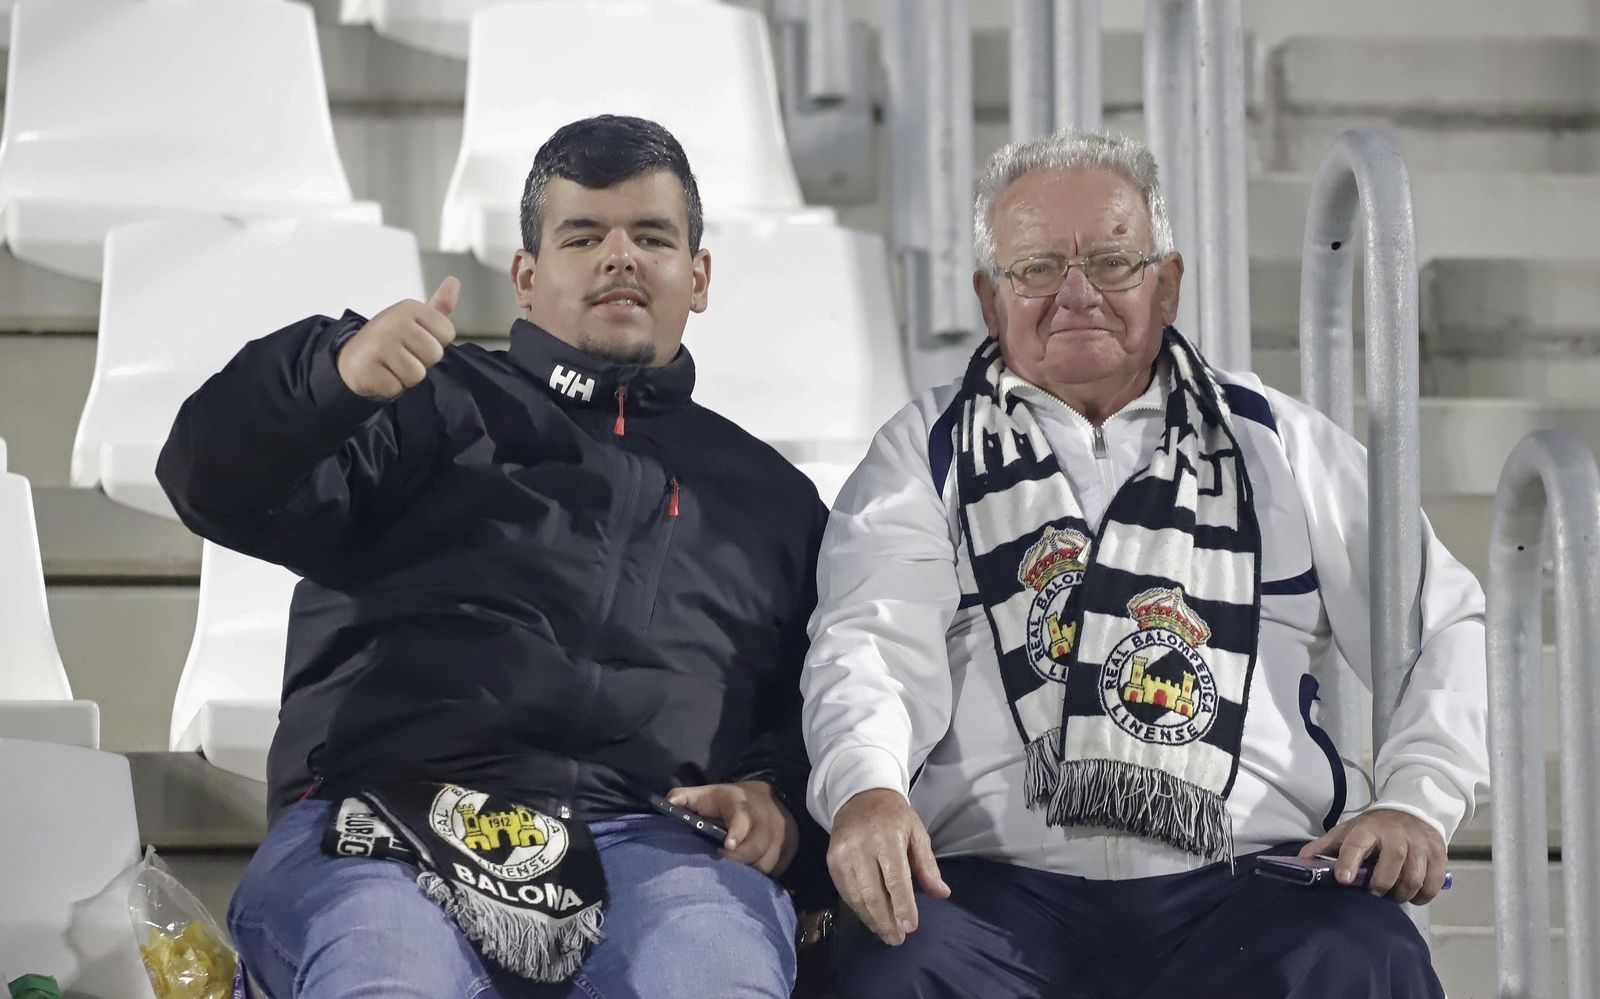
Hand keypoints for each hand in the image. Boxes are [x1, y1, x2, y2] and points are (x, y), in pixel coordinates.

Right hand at [337, 276, 459, 399]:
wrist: (352, 357)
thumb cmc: (391, 340)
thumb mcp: (416, 320)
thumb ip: (439, 307)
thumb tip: (454, 281)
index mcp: (410, 308)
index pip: (447, 333)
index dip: (435, 343)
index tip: (417, 341)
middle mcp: (394, 321)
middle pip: (434, 354)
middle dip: (421, 362)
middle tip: (403, 355)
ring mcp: (378, 343)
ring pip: (416, 374)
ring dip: (405, 377)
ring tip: (392, 366)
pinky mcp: (366, 367)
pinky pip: (395, 388)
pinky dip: (389, 387)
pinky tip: (379, 374)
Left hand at [667, 781, 798, 877]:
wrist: (773, 798)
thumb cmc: (731, 801)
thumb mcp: (708, 793)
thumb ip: (685, 797)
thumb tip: (665, 805)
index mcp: (741, 805)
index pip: (742, 818)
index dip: (736, 833)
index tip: (726, 847)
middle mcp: (764, 820)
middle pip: (757, 847)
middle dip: (741, 860)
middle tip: (724, 866)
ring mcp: (779, 836)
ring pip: (767, 863)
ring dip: (751, 872)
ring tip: (735, 874)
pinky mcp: (787, 851)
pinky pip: (776, 871)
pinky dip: (763, 877)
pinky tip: (750, 878)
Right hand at [827, 788, 949, 945]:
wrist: (859, 796)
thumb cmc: (894, 817)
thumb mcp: (917, 832)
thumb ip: (927, 865)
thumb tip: (941, 893)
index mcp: (887, 837)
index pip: (895, 879)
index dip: (903, 906)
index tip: (911, 927)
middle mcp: (861, 846)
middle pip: (873, 893)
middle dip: (886, 920)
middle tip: (898, 939)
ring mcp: (842, 854)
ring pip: (857, 896)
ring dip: (872, 919)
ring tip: (887, 934)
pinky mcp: (831, 861)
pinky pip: (845, 892)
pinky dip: (859, 909)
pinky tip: (871, 918)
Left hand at [1298, 807, 1447, 903]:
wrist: (1413, 810)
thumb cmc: (1374, 827)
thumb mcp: (1348, 831)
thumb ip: (1325, 847)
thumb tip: (1300, 862)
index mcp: (1369, 829)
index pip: (1357, 844)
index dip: (1349, 862)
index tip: (1344, 879)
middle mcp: (1397, 836)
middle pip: (1391, 866)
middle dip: (1381, 885)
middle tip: (1374, 893)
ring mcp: (1420, 845)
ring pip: (1414, 879)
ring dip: (1402, 894)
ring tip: (1392, 895)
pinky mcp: (1439, 855)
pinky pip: (1433, 884)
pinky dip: (1422, 896)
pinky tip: (1412, 895)